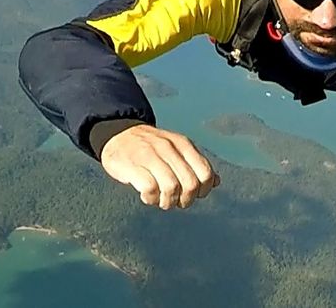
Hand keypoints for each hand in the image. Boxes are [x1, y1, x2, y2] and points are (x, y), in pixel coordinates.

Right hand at [100, 125, 219, 209]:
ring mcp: (150, 156)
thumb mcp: (177, 150)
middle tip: (176, 202)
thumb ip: (195, 164)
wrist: (119, 134)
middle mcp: (168, 148)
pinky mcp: (132, 166)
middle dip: (186, 200)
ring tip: (161, 200)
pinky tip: (147, 196)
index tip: (193, 195)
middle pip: (190, 184)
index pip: (206, 173)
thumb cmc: (151, 148)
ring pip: (171, 187)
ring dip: (168, 202)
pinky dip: (151, 198)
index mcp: (183, 144)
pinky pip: (149, 188)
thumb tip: (217, 182)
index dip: (203, 191)